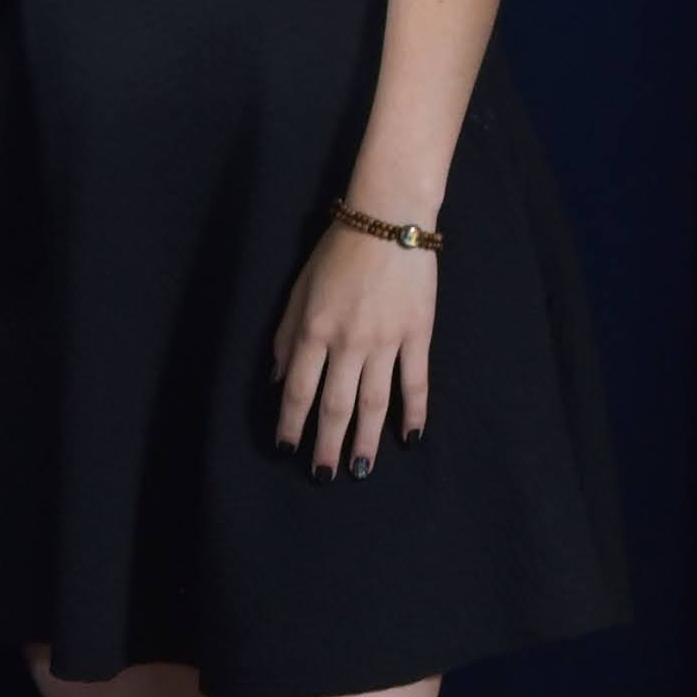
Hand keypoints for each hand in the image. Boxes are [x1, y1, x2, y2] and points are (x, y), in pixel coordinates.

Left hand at [273, 217, 435, 474]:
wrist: (389, 220)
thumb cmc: (338, 252)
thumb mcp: (299, 290)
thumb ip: (287, 336)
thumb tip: (277, 380)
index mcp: (314, 330)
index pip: (298, 390)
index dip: (291, 424)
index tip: (285, 450)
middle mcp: (348, 342)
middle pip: (335, 406)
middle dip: (326, 444)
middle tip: (322, 477)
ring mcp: (386, 341)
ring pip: (374, 403)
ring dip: (365, 440)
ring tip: (359, 469)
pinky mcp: (418, 335)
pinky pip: (415, 382)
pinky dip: (414, 412)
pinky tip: (409, 438)